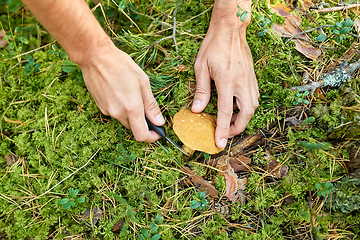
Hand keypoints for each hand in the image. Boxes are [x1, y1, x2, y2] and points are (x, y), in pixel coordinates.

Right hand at [79, 43, 164, 141]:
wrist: (95, 57)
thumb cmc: (121, 65)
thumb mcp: (143, 82)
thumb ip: (151, 105)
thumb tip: (159, 121)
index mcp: (132, 108)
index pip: (142, 135)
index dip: (152, 137)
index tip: (158, 132)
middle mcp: (118, 113)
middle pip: (134, 128)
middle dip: (142, 122)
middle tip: (147, 107)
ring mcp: (107, 111)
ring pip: (124, 120)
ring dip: (131, 114)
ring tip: (131, 93)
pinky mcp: (100, 106)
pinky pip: (115, 113)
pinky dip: (121, 108)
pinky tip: (120, 91)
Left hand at [192, 2, 258, 148]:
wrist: (230, 29)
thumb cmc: (213, 45)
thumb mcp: (201, 67)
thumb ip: (201, 90)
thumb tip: (197, 110)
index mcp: (227, 81)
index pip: (225, 112)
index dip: (222, 130)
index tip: (220, 143)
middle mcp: (242, 82)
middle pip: (246, 114)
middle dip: (237, 128)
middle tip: (225, 132)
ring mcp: (250, 80)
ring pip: (253, 106)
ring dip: (243, 118)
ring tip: (230, 121)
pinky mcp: (253, 77)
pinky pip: (254, 97)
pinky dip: (247, 107)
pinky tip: (237, 107)